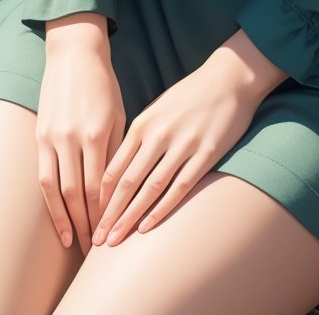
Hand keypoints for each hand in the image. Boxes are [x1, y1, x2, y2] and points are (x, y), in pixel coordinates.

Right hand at [36, 20, 125, 254]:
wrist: (73, 54)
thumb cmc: (103, 85)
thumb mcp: (118, 114)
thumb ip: (116, 151)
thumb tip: (117, 191)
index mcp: (96, 133)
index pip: (101, 187)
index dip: (106, 214)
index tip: (114, 234)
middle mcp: (72, 139)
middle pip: (79, 195)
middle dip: (89, 225)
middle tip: (98, 250)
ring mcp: (52, 139)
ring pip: (58, 191)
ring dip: (67, 221)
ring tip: (78, 244)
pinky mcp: (39, 137)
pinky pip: (43, 178)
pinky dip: (50, 204)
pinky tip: (59, 221)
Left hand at [92, 40, 277, 246]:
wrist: (229, 77)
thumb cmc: (190, 96)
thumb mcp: (158, 110)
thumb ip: (140, 137)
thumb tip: (120, 168)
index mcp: (142, 123)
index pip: (114, 167)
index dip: (100, 197)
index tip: (90, 218)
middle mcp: (158, 134)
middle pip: (127, 182)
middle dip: (109, 215)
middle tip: (96, 240)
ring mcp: (183, 144)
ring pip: (150, 189)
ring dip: (131, 218)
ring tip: (115, 241)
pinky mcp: (206, 153)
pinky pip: (180, 187)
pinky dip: (162, 209)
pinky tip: (148, 226)